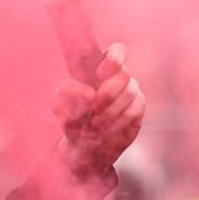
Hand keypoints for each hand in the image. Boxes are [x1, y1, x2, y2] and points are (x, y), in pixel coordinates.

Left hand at [53, 42, 143, 176]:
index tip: (99, 74)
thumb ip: (67, 94)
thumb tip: (89, 93)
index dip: (113, 59)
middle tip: (93, 110)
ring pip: (129, 93)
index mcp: (100, 68)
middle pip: (124, 74)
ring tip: (94, 124)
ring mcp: (131, 91)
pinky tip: (105, 131)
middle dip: (107, 94)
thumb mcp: (60, 107)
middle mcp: (119, 76)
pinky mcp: (138, 108)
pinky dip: (117, 122)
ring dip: (110, 111)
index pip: (118, 51)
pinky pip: (134, 110)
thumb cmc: (72, 120)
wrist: (84, 147)